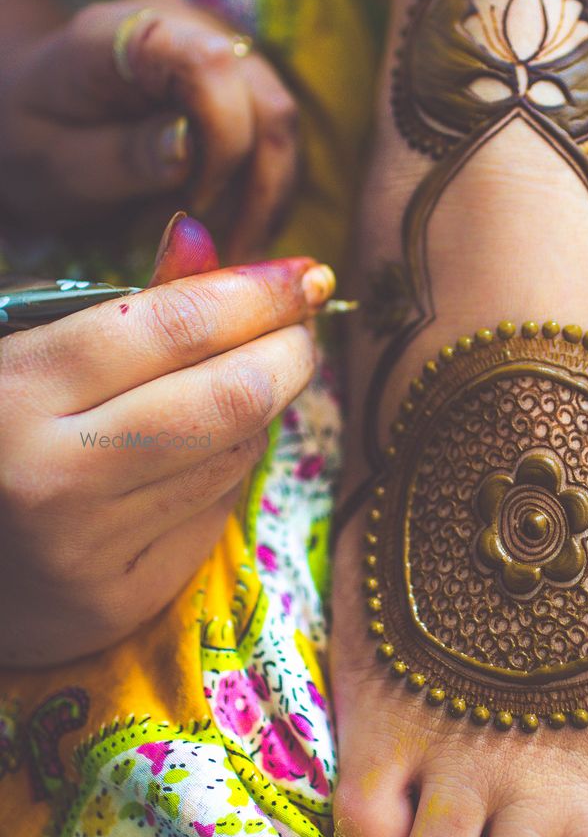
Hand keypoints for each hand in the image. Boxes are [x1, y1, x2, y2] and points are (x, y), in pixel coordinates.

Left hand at [0, 0, 298, 259]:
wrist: (29, 113)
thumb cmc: (33, 140)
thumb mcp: (55, 162)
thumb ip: (120, 153)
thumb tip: (190, 149)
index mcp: (128, 33)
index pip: (211, 65)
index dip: (224, 140)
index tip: (195, 207)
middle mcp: (191, 28)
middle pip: (267, 103)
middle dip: (257, 189)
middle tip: (228, 256)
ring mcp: (223, 53)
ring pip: (283, 128)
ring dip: (266, 200)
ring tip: (229, 251)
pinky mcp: (240, 87)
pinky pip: (276, 142)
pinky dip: (263, 195)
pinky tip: (234, 231)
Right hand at [0, 219, 334, 667]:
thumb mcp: (28, 354)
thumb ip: (122, 307)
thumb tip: (201, 236)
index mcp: (15, 393)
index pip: (177, 325)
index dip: (260, 293)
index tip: (310, 275)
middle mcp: (52, 476)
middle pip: (232, 395)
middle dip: (290, 352)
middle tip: (301, 329)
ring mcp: (88, 548)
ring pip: (234, 455)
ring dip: (259, 411)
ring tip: (237, 386)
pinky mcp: (119, 600)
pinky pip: (215, 512)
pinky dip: (225, 470)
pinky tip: (195, 457)